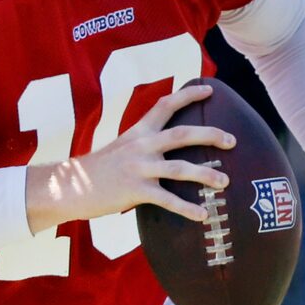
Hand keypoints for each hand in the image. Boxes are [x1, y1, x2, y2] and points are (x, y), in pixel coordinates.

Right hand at [27, 83, 232, 229]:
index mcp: (139, 131)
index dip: (188, 95)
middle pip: (182, 134)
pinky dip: (187, 208)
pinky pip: (168, 200)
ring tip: (225, 182)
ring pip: (180, 168)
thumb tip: (167, 143)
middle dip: (210, 135)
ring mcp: (139, 168)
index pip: (166, 105)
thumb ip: (144, 142)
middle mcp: (141, 145)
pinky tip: (203, 215)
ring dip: (206, 175)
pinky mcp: (135, 191)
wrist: (71, 186)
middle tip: (232, 140)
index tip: (209, 89)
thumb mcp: (122, 147)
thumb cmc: (100, 169)